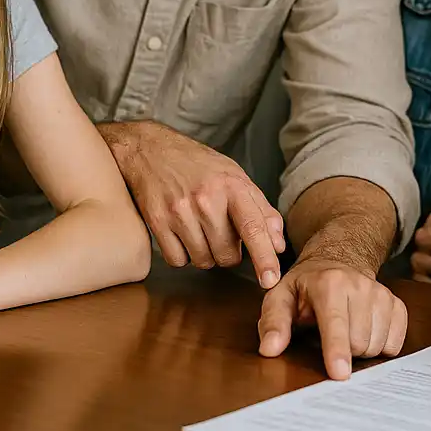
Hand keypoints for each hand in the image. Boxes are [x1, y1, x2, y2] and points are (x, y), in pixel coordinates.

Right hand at [104, 121, 285, 287]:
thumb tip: (278, 245)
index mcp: (232, 186)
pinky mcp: (157, 222)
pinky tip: (181, 232)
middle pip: (227, 255)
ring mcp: (179, 212)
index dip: (264, 257)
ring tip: (200, 227)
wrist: (152, 150)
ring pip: (203, 261)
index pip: (253, 227)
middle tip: (221, 230)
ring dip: (205, 253)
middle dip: (228, 251)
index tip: (270, 280)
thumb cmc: (200, 166)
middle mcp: (206, 199)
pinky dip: (182, 254)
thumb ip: (262, 210)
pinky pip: (178, 261)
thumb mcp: (236, 178)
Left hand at [257, 254, 407, 379]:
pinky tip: (365, 332)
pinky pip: (394, 343)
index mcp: (329, 284)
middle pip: (358, 343)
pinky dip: (380, 346)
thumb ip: (273, 323)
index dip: (337, 350)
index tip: (339, 374)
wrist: (338, 261)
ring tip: (346, 331)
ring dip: (361, 349)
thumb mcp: (280, 297)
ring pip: (377, 345)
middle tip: (329, 336)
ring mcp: (382, 294)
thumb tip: (269, 349)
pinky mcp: (396, 304)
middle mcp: (360, 285)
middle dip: (344, 351)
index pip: (335, 324)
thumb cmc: (306, 286)